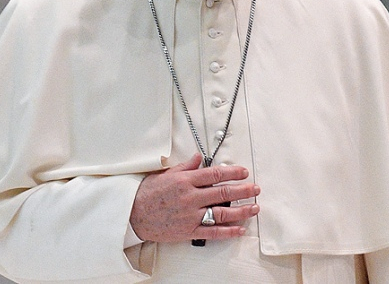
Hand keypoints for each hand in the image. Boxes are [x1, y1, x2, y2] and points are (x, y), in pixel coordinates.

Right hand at [129, 153, 260, 242]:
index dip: (232, 172)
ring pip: (222, 212)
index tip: (244, 172)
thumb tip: (198, 157)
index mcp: (185, 180)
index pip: (215, 174)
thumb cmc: (147, 194)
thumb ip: (185, 166)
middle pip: (223, 192)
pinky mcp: (188, 231)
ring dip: (241, 210)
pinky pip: (212, 232)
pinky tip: (240, 229)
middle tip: (256, 189)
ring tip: (255, 207)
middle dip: (243, 190)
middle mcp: (190, 197)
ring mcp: (190, 215)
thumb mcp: (165, 174)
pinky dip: (228, 231)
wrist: (132, 215)